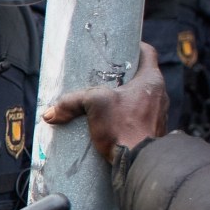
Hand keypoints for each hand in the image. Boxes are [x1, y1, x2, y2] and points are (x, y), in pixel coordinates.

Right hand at [44, 43, 168, 160]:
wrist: (140, 162)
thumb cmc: (124, 127)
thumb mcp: (95, 106)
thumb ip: (72, 103)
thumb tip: (50, 113)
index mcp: (151, 80)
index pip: (148, 53)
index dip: (135, 46)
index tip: (122, 47)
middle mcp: (160, 95)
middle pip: (143, 78)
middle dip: (125, 77)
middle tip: (106, 78)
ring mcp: (159, 116)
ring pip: (142, 100)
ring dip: (127, 99)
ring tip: (107, 103)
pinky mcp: (154, 134)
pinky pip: (141, 120)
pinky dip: (128, 118)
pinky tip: (113, 125)